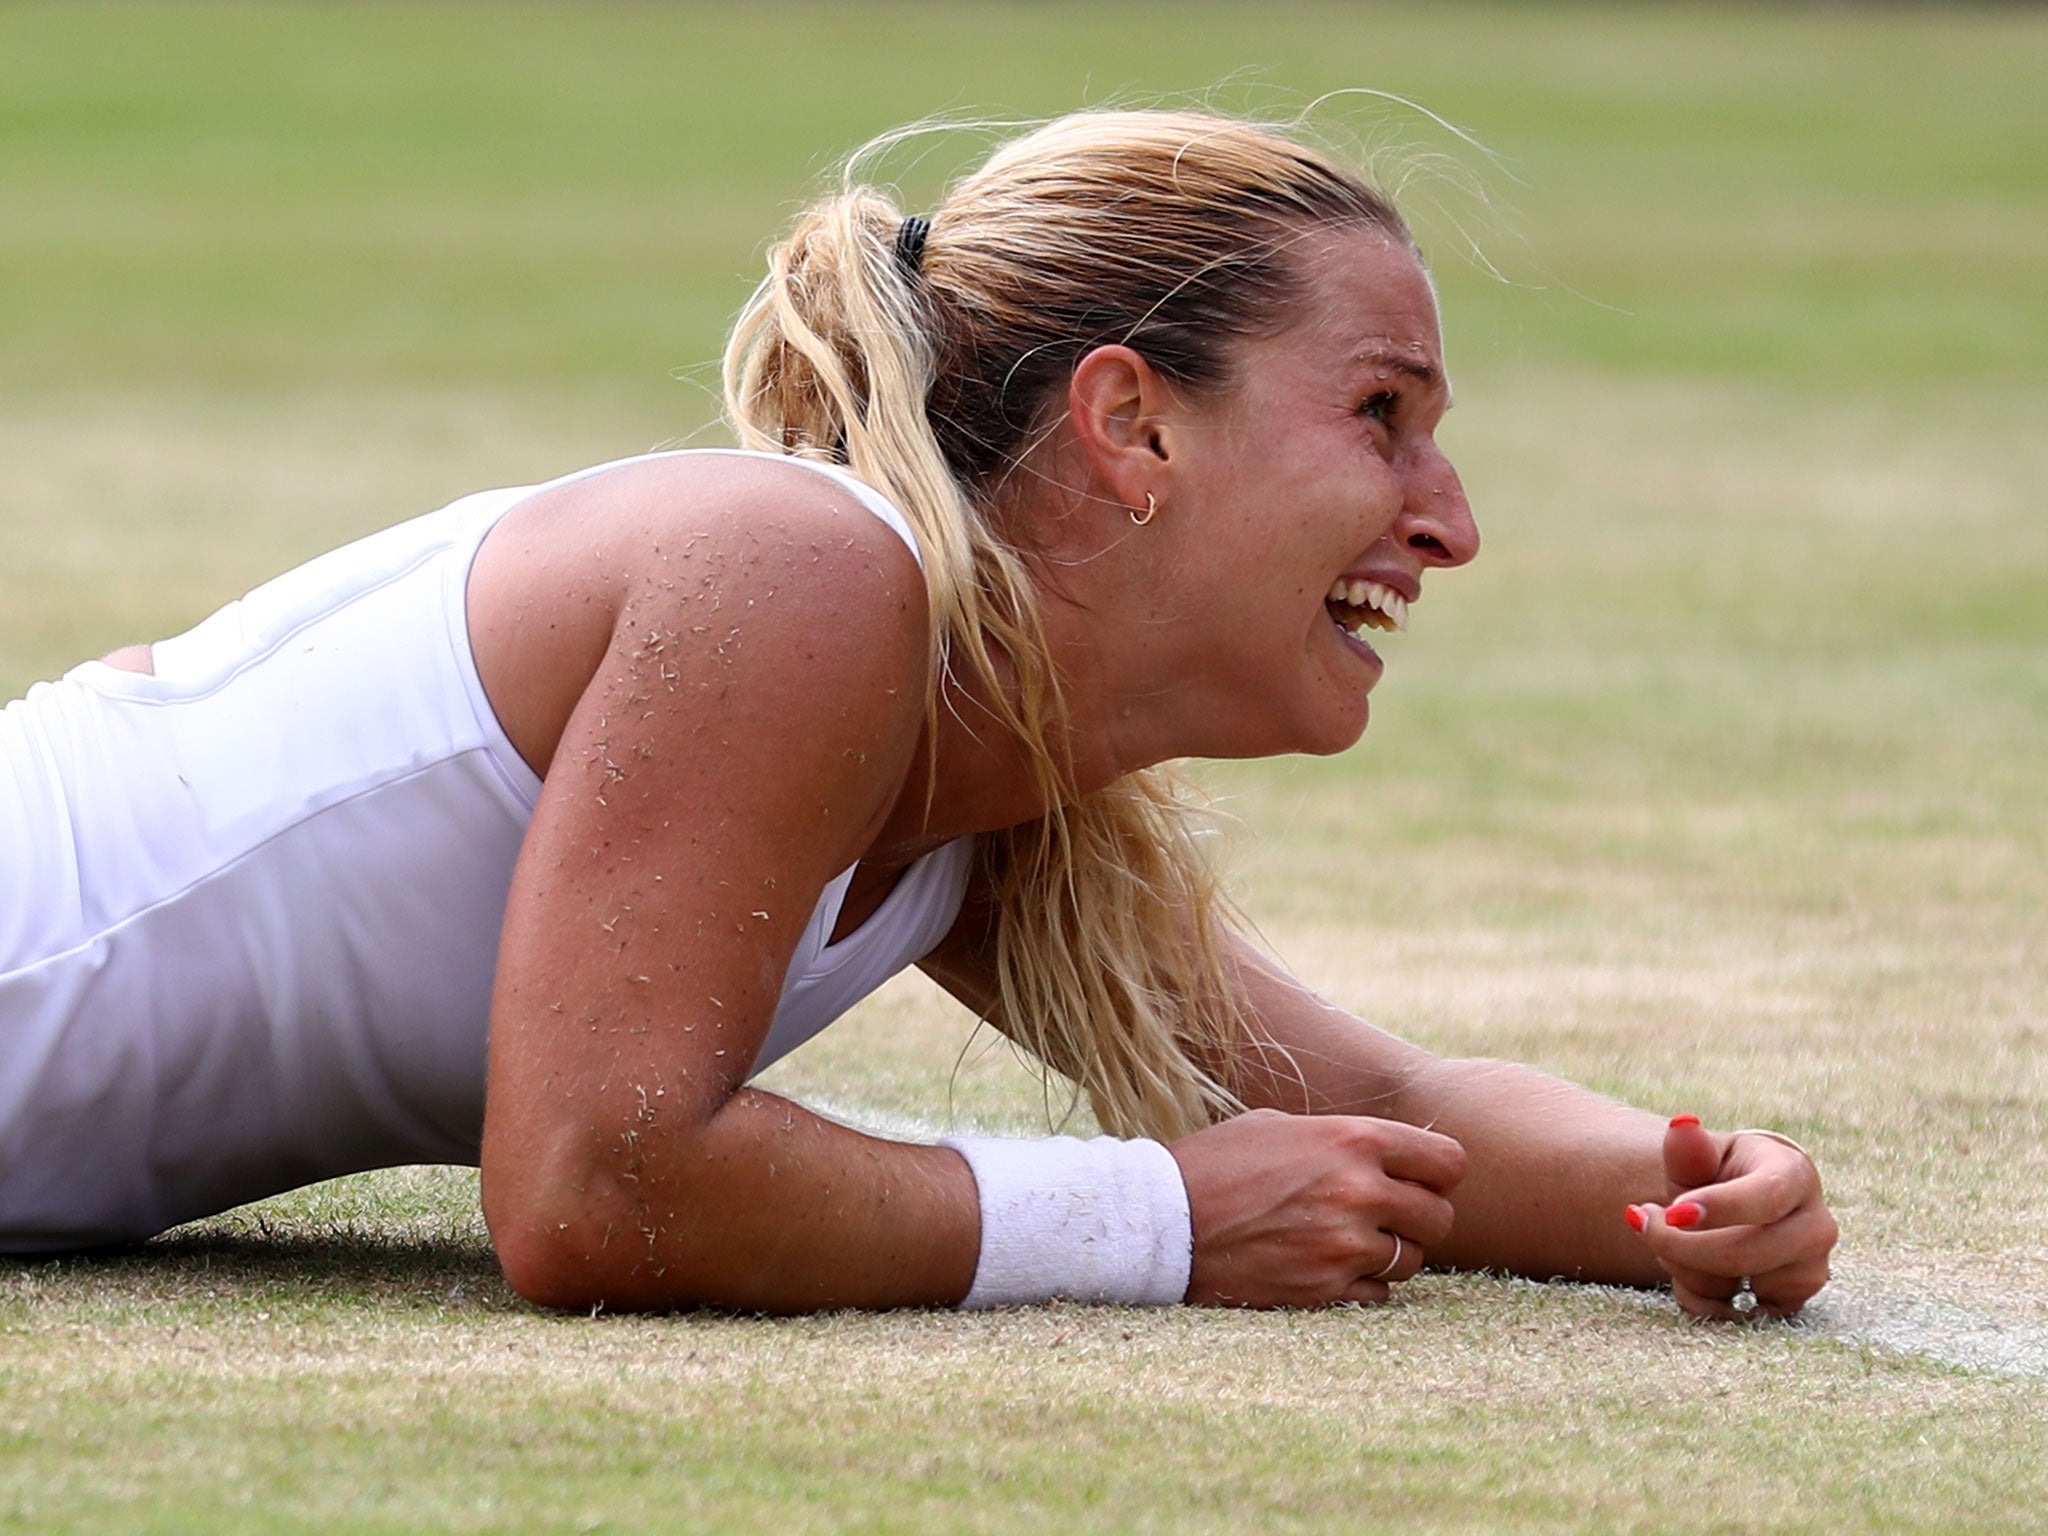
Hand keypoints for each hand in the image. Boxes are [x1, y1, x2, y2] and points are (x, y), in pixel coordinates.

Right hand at [1171, 1108, 1465, 1307]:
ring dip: (1391, 1252)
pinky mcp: (1323, 1290)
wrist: (1163, 1219)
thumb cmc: (1218, 1162)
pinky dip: (1362, 1284)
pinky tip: (1327, 1266)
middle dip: (1420, 1217)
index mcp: (1353, 1140)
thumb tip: (1392, 1154)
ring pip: (1412, 1260)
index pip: (1448, 1162)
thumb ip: (1344, 1139)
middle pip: (1440, 1217)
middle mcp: (1358, 1192)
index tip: (1419, 1178)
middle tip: (1388, 1215)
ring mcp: (1343, 1246)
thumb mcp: (1280, 1126)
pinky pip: (1378, 1294)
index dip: (1438, 1173)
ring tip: (1348, 1240)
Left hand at [1626, 1116, 1837, 1320]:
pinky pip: (1731, 1315)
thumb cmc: (1719, 1175)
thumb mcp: (1702, 1157)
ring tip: (1681, 1238)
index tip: (1673, 1212)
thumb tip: (1681, 1124)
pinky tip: (1696, 1271)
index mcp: (1795, 1174)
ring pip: (1730, 1285)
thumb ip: (1689, 1149)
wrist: (1745, 1206)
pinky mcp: (1795, 1302)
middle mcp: (1816, 1224)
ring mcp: (1811, 1267)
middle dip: (1678, 1244)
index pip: (1764, 1197)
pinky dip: (1699, 1298)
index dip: (1719, 1208)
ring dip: (1684, 1267)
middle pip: (1742, 1253)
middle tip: (1642, 1219)